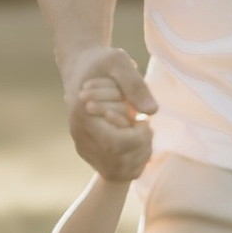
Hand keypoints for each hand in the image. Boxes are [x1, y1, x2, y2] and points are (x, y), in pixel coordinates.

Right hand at [64, 45, 156, 180]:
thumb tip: (152, 111)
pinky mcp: (89, 152)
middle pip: (119, 160)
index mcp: (83, 115)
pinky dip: (133, 160)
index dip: (137, 137)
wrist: (80, 68)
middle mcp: (79, 135)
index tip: (143, 119)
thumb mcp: (117, 61)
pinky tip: (135, 139)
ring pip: (119, 170)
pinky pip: (116, 171)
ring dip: (139, 153)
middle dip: (141, 145)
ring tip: (139, 130)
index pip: (115, 144)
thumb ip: (135, 85)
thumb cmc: (101, 63)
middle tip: (144, 124)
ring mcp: (82, 146)